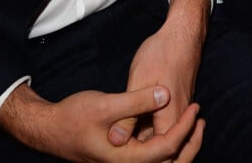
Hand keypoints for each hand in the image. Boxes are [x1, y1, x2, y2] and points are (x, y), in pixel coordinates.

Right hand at [0, 81, 202, 161]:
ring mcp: (124, 161)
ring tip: (192, 122)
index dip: (185, 129)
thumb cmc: (74, 116)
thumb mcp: (106, 104)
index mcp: (126, 158)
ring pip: (160, 160)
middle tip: (201, 121)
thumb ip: (137, 101)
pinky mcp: (122, 154)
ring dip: (179, 143)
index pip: (167, 149)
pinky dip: (165, 141)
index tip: (196, 108)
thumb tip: (165, 95)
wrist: (50, 127)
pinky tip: (167, 121)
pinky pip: (150, 153)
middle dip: (189, 144)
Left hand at [109, 0, 208, 153]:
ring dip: (146, 136)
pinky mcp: (178, 101)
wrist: (182, 33)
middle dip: (143, 148)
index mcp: (169, 118)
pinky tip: (136, 118)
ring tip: (123, 131)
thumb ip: (128, 113)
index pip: (158, 153)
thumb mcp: (138, 81)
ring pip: (164, 134)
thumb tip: (115, 140)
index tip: (118, 149)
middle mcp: (178, 117)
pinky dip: (152, 125)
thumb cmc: (161, 53)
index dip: (138, 155)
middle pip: (163, 147)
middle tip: (119, 138)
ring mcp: (180, 109)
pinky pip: (166, 122)